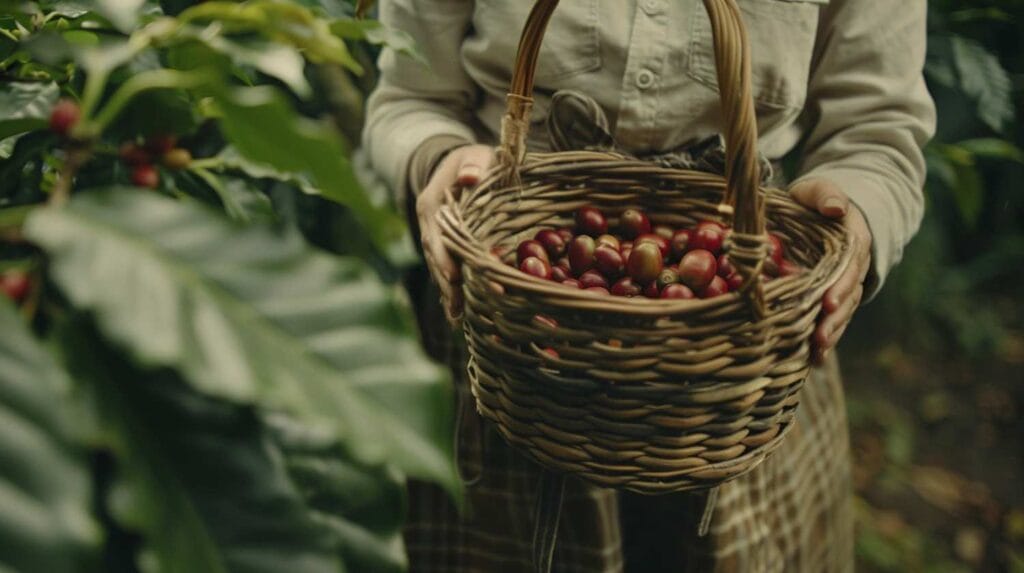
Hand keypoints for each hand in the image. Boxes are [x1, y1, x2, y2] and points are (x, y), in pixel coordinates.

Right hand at [416, 144, 494, 321]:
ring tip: (458, 318)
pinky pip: (444, 270)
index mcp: (432, 204)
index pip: (437, 234)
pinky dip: (451, 291)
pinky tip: (459, 314)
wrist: (463, 164)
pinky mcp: (442, 247)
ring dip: (447, 293)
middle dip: (446, 284)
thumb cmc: (475, 161)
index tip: (455, 277)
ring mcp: (433, 237)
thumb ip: (474, 164)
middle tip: (459, 309)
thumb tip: (470, 177)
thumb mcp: (476, 156)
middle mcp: (428, 224)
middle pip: (435, 258)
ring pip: (438, 268)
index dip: (446, 256)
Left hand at [789, 178, 872, 364]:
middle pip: (847, 297)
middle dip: (835, 319)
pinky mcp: (832, 296)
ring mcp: (845, 284)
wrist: (824, 209)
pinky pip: (831, 318)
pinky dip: (824, 339)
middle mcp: (853, 267)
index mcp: (853, 242)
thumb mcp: (819, 189)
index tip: (828, 302)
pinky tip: (812, 361)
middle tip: (819, 339)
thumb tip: (835, 207)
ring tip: (816, 355)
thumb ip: (826, 194)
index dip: (840, 286)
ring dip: (831, 334)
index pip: (849, 268)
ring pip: (841, 313)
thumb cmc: (815, 198)